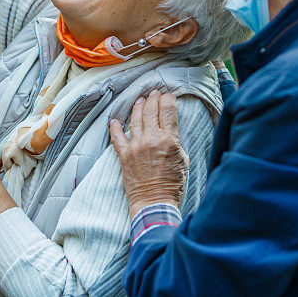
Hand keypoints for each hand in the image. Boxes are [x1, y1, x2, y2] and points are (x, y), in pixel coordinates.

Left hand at [109, 91, 188, 218]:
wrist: (154, 203)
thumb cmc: (173, 185)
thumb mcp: (183, 160)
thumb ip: (176, 141)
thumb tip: (170, 130)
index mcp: (169, 140)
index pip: (168, 109)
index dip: (168, 99)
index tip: (168, 96)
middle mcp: (151, 139)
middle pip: (151, 109)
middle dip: (154, 98)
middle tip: (155, 93)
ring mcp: (135, 146)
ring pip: (135, 118)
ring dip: (138, 106)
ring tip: (140, 100)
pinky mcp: (124, 155)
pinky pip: (117, 137)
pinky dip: (115, 127)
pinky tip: (114, 120)